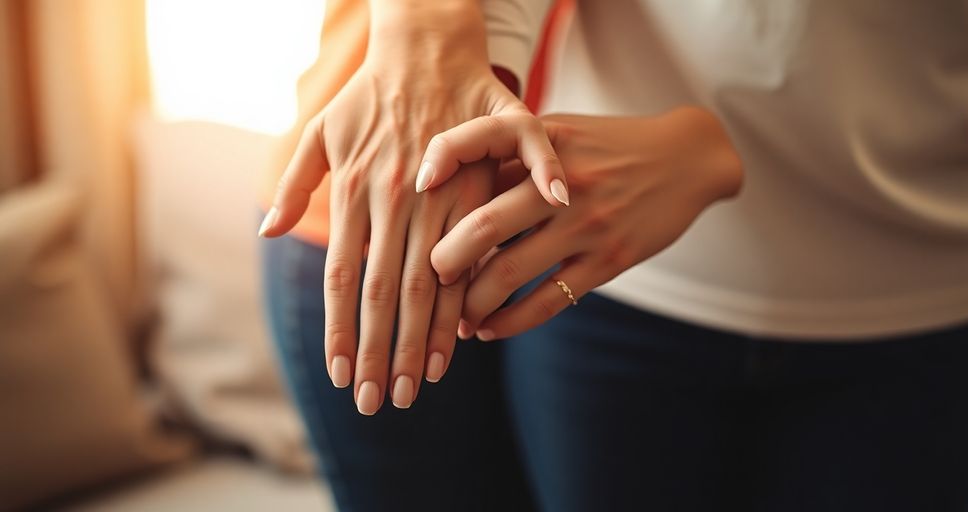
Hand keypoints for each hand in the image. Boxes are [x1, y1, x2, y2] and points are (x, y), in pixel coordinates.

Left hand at [258, 4, 565, 414]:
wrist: (430, 48)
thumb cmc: (369, 94)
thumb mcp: (318, 129)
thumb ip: (292, 182)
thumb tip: (265, 231)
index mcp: (354, 191)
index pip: (341, 278)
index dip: (340, 330)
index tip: (340, 377)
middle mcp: (393, 200)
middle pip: (383, 291)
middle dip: (381, 351)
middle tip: (380, 403)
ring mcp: (437, 195)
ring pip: (429, 280)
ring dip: (423, 336)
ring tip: (419, 385)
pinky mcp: (476, 188)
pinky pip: (471, 252)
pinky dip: (466, 295)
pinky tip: (465, 336)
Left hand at [427, 107, 743, 339]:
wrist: (686, 158)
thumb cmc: (610, 145)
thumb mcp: (562, 132)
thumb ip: (512, 157)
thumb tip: (447, 191)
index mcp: (543, 142)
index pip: (477, 145)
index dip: (438, 166)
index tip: (413, 197)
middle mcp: (562, 184)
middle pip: (483, 226)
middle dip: (443, 261)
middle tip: (423, 280)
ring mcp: (587, 225)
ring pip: (509, 272)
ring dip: (471, 302)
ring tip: (454, 318)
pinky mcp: (609, 260)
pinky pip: (547, 301)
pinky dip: (510, 321)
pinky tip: (490, 329)